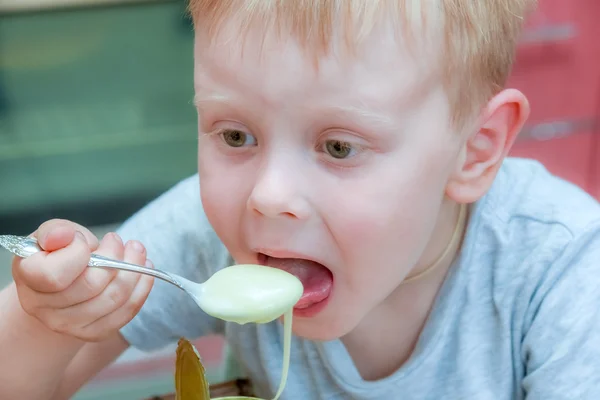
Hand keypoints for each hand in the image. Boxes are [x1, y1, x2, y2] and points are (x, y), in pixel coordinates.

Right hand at [11, 219, 153, 341]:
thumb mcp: (52, 234)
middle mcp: (43, 308)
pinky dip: (141, 289)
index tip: (87, 240)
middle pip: (91, 287)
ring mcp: (68, 325)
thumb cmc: (57, 252)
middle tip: (124, 241)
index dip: (79, 254)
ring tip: (137, 251)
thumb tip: (65, 235)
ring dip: (134, 271)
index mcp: (28, 279)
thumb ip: (56, 231)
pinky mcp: (93, 333)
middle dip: (116, 258)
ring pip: (113, 300)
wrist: (60, 281)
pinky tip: (145, 270)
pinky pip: (125, 314)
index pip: (56, 275)